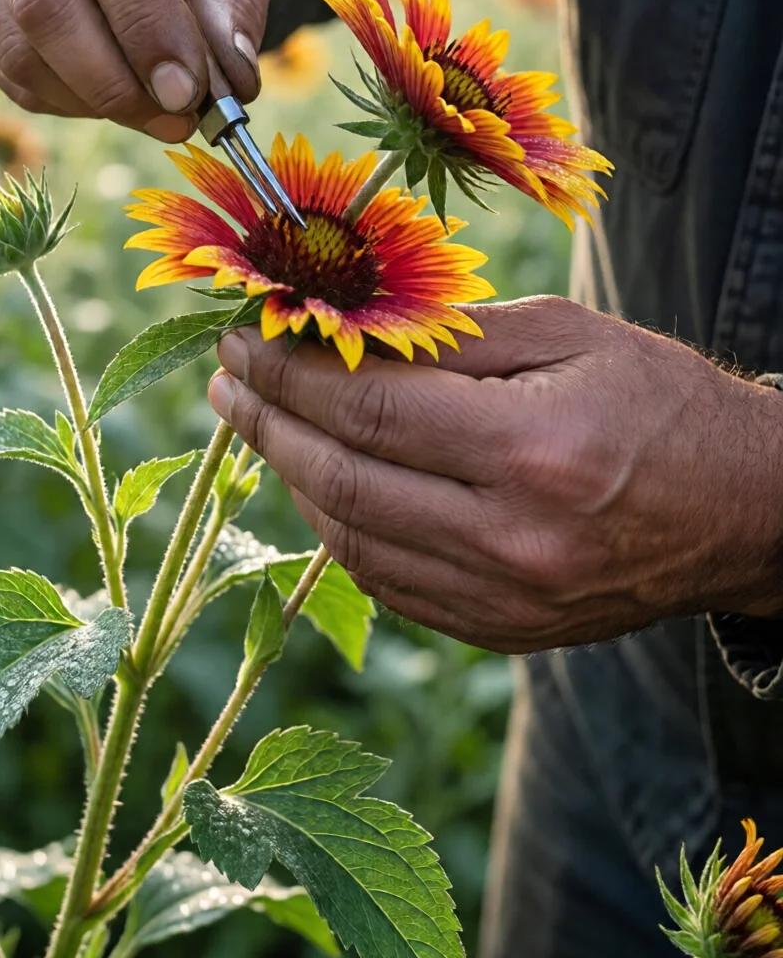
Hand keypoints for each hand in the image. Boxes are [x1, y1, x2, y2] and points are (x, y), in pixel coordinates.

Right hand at [0, 0, 281, 136]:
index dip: (146, 24)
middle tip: (178, 117)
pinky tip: (111, 94)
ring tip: (155, 111)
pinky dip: (62, 99)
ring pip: (14, 44)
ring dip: (90, 99)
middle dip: (115, 80)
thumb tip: (226, 82)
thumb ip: (236, 0)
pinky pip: (1, 67)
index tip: (189, 91)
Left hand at [208, 296, 782, 652]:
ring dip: (292, 481)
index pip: (368, 409)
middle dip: (268, 425)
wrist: (744, 512)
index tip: (243, 340)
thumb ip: (449, 334)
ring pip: (353, 543)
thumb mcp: (566, 334)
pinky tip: (319, 485)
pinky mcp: (501, 633)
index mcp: (531, 449)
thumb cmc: (660, 401)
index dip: (289, 373)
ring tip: (259, 427)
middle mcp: (512, 539)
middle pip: (344, 481)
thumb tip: (338, 324)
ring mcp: (504, 600)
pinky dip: (340, 532)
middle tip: (225, 382)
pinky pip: (389, 584)